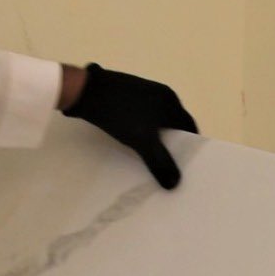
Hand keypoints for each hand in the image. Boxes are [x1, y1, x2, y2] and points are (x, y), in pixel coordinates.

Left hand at [62, 64, 197, 189]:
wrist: (84, 91)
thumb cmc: (120, 113)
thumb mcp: (142, 140)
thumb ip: (160, 162)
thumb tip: (175, 184)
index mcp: (170, 100)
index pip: (188, 127)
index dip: (190, 146)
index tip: (187, 166)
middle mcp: (160, 94)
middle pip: (172, 125)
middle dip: (171, 146)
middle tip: (167, 167)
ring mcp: (142, 93)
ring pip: (155, 122)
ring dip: (155, 140)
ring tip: (149, 160)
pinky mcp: (125, 96)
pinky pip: (140, 118)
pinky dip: (141, 132)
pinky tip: (131, 144)